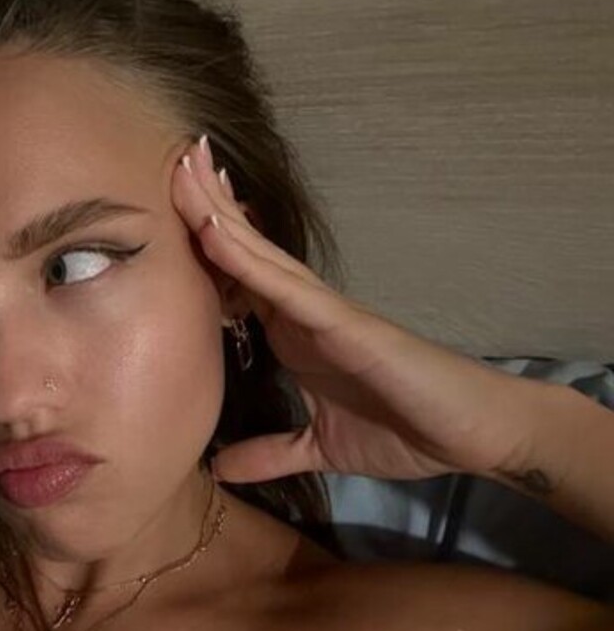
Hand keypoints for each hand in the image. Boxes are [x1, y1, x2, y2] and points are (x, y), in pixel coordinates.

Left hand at [173, 134, 531, 487]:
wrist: (472, 434)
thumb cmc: (405, 428)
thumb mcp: (321, 448)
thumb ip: (272, 452)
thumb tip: (221, 469)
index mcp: (291, 332)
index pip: (234, 278)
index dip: (199, 244)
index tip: (159, 210)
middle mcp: (301, 311)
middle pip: (240, 250)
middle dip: (204, 207)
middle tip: (168, 161)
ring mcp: (323, 312)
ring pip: (258, 254)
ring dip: (218, 213)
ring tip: (185, 171)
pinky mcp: (346, 324)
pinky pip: (287, 287)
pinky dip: (249, 260)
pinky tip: (217, 233)